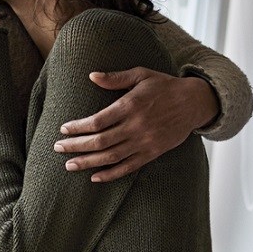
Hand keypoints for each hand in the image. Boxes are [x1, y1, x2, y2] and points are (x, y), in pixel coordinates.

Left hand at [55, 68, 219, 181]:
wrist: (194, 103)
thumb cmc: (164, 86)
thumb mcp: (141, 75)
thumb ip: (116, 78)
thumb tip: (91, 76)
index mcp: (131, 105)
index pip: (98, 121)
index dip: (78, 127)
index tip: (64, 129)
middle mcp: (136, 126)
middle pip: (100, 141)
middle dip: (76, 146)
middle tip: (58, 148)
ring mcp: (144, 142)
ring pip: (111, 157)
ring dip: (88, 163)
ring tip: (69, 165)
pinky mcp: (152, 153)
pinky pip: (128, 167)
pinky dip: (111, 174)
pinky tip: (95, 177)